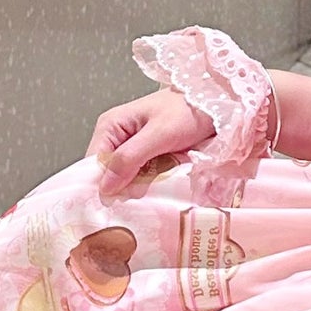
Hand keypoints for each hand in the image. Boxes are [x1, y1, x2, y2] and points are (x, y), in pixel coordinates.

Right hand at [88, 89, 215, 195]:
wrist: (217, 104)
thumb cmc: (189, 111)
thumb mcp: (159, 134)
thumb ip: (131, 158)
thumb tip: (105, 186)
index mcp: (110, 126)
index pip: (93, 165)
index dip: (102, 186)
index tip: (114, 206)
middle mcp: (117, 137)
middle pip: (108, 174)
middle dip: (122, 189)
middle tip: (138, 202)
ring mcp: (133, 148)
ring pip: (125, 179)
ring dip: (138, 189)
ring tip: (153, 193)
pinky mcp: (148, 157)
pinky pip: (141, 177)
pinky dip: (149, 185)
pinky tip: (160, 189)